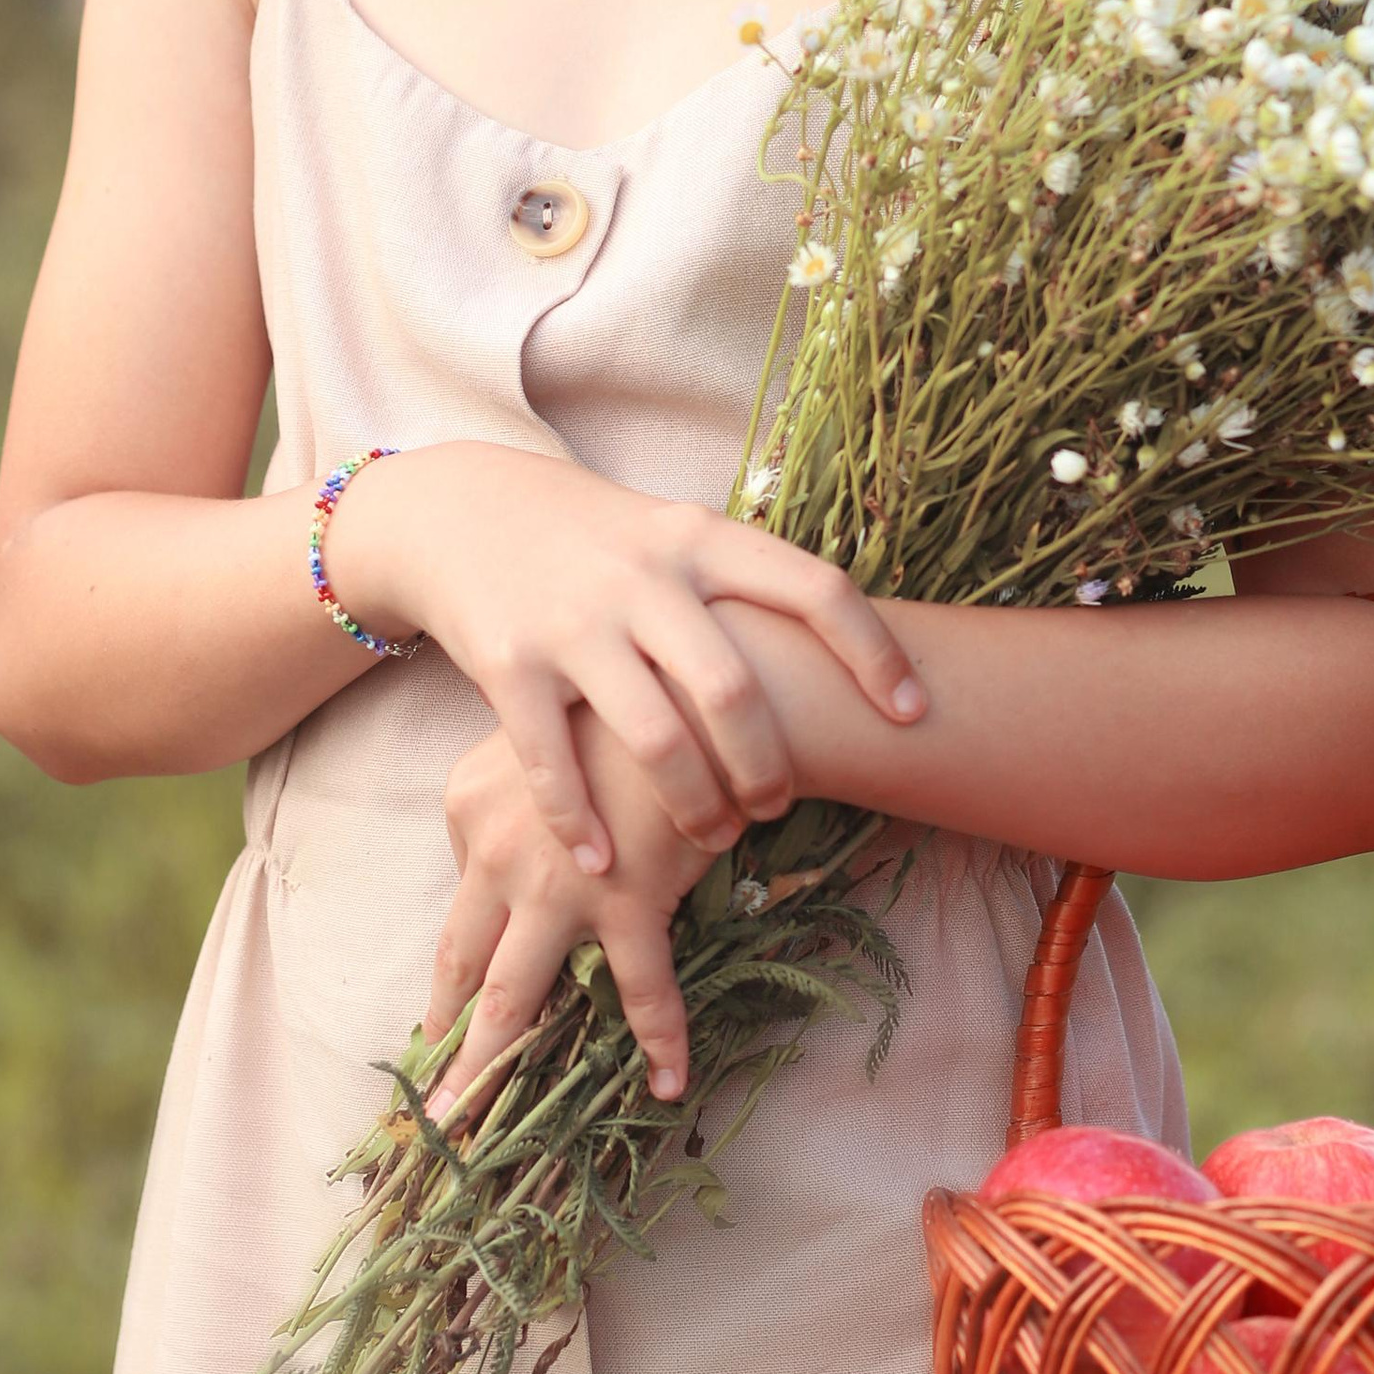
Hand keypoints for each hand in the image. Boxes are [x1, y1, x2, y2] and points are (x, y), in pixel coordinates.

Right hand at [326, 443, 922, 871]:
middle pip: (735, 691)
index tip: (911, 712)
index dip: (873, 651)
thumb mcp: (676, 535)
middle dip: (769, 769)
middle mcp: (643, 578)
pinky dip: (581, 825)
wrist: (461, 510)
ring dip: (695, 808)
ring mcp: (574, 623)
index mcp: (700, 538)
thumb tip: (861, 645)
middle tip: (779, 806)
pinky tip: (601, 864)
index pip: (813, 586)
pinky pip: (555, 764)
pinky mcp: (510, 666)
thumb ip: (745, 583)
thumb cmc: (600, 541)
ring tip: (714, 838)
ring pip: (656, 741)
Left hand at [426, 707, 710, 1110]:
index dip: (453, 963)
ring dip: (490, 1065)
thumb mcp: (549, 733)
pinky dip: (659, 1039)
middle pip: (461, 963)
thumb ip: (525, 787)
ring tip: (468, 1123)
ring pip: (513, 995)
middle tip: (426, 1097)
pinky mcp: (626, 902)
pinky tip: (668, 1083)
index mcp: (467, 807)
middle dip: (441, 1033)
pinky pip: (642, 989)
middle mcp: (495, 854)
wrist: (695, 686)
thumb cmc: (629, 705)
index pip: (460, 902)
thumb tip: (527, 834)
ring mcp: (556, 886)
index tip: (446, 1008)